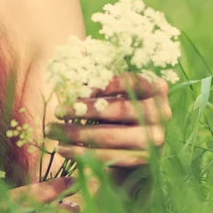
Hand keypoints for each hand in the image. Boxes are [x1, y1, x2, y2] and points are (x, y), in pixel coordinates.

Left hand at [46, 72, 171, 168]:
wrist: (134, 148)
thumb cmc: (117, 109)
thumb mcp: (111, 89)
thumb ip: (99, 74)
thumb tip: (77, 51)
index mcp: (155, 87)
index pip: (129, 82)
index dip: (103, 84)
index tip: (76, 87)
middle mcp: (161, 112)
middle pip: (118, 110)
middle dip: (83, 110)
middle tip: (57, 110)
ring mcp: (156, 139)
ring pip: (110, 136)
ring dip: (76, 134)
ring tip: (51, 131)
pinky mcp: (145, 160)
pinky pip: (109, 157)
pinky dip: (82, 153)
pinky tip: (62, 148)